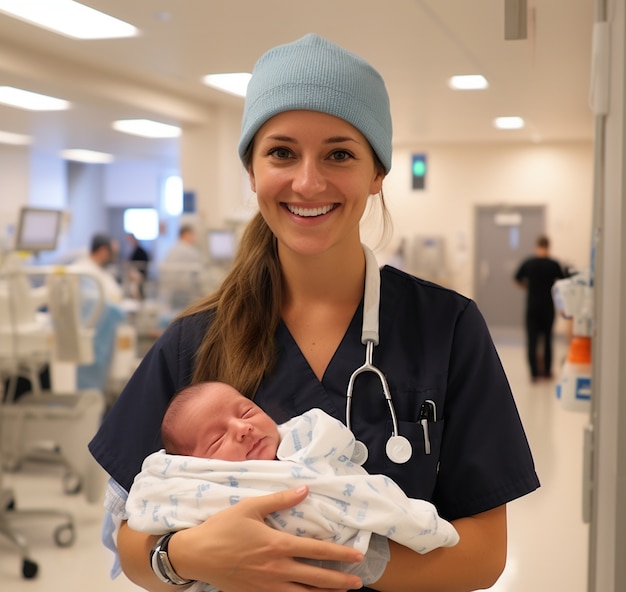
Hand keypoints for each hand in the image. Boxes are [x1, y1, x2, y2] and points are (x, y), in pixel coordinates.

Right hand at [170, 485, 363, 591]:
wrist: (196, 555)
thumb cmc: (223, 527)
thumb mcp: (251, 507)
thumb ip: (280, 499)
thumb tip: (305, 490)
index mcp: (277, 545)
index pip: (317, 550)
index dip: (340, 554)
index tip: (357, 556)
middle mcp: (277, 569)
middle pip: (316, 578)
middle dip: (340, 580)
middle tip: (358, 581)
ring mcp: (267, 586)